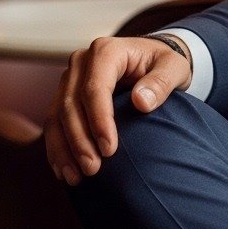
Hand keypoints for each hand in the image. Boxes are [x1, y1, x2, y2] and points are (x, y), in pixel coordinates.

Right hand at [44, 36, 190, 184]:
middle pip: (70, 104)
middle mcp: (81, 62)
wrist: (151, 61)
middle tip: (93, 169)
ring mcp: (69, 79)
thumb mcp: (174, 68)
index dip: (99, 120)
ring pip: (56, 116)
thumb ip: (161, 82)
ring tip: (75, 177)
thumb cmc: (163, 64)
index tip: (110, 149)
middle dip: (79, 140)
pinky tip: (64, 171)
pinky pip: (53, 123)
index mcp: (106, 51)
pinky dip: (57, 148)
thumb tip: (141, 102)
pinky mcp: (64, 95)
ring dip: (63, 149)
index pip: (95, 89)